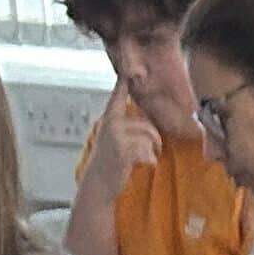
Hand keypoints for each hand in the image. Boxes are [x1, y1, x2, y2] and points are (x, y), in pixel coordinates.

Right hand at [79, 81, 160, 198]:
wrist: (98, 184)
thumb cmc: (109, 163)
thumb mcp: (113, 139)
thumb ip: (125, 127)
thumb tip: (145, 123)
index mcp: (109, 118)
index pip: (118, 96)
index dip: (124, 83)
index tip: (128, 70)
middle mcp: (112, 123)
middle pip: (146, 124)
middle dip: (155, 138)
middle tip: (154, 150)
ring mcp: (117, 136)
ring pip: (149, 137)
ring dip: (154, 151)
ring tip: (147, 158)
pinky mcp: (124, 151)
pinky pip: (149, 152)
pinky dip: (151, 161)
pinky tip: (143, 166)